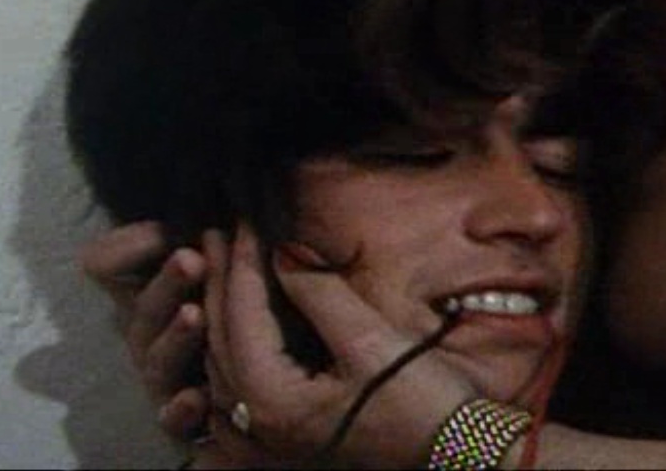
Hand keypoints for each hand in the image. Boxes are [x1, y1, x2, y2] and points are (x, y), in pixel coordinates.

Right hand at [79, 221, 211, 440]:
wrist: (251, 373)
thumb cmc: (227, 301)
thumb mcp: (214, 262)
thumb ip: (192, 238)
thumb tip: (190, 212)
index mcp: (147, 290)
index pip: (109, 264)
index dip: (128, 248)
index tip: (166, 228)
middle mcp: (147, 333)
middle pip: (143, 310)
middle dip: (167, 284)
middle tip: (191, 259)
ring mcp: (162, 375)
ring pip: (158, 360)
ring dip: (174, 337)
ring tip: (195, 315)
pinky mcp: (180, 416)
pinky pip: (172, 418)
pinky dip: (180, 409)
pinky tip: (196, 397)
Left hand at [201, 226, 476, 467]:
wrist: (452, 454)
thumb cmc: (419, 404)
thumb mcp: (370, 341)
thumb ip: (319, 293)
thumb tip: (283, 249)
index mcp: (273, 400)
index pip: (241, 315)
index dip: (241, 262)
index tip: (242, 219)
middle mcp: (257, 422)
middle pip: (221, 338)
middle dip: (219, 281)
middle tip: (214, 232)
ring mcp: (266, 434)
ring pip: (223, 361)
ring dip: (218, 311)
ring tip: (218, 267)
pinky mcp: (282, 434)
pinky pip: (236, 384)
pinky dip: (231, 345)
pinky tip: (234, 323)